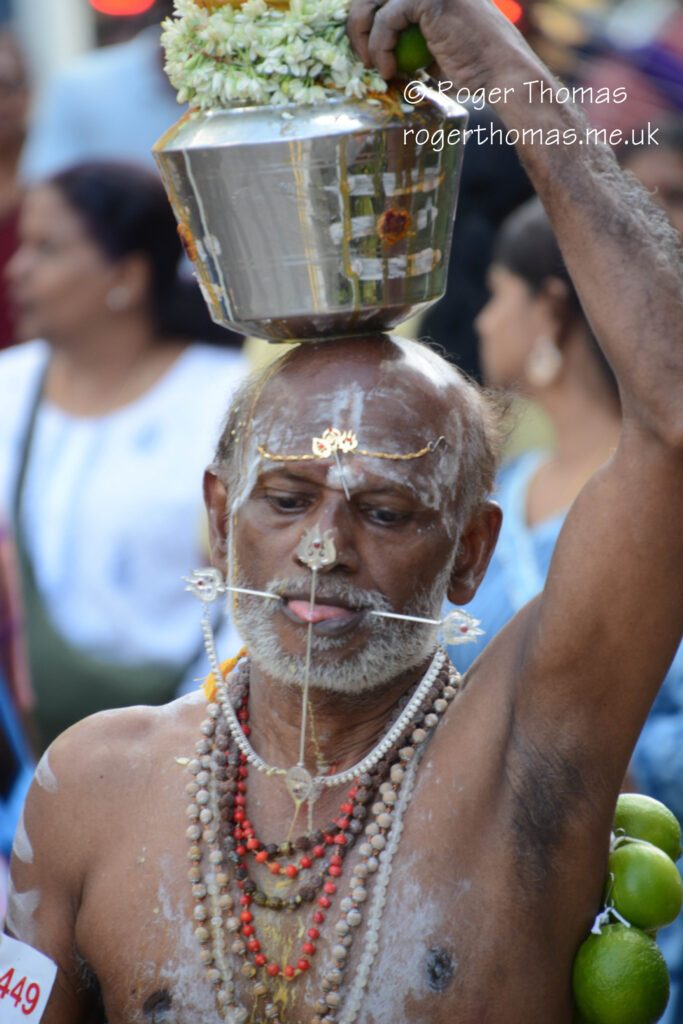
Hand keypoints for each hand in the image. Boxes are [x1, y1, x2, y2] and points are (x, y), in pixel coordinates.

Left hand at [347, 0, 528, 89]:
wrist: (500, 73)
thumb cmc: (473, 68)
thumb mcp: (434, 49)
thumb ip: (409, 38)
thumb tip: (377, 45)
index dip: (365, 13)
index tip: (361, 45)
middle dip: (357, 22)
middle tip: (362, 58)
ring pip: (372, 0)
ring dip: (362, 35)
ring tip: (371, 65)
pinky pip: (386, 20)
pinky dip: (379, 48)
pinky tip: (387, 70)